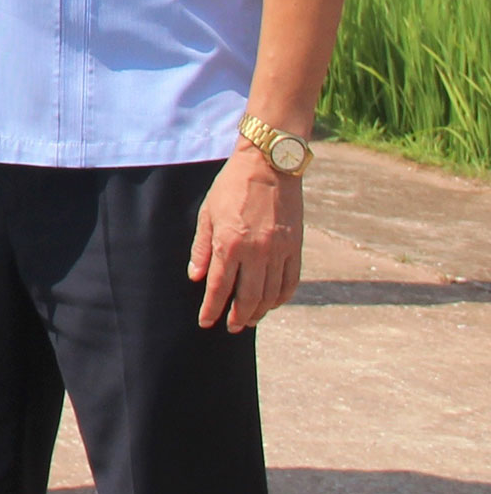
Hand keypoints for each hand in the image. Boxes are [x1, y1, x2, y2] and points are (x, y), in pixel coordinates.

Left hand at [191, 143, 303, 330]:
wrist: (269, 165)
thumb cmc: (232, 187)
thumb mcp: (207, 214)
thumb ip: (202, 248)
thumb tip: (197, 277)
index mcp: (229, 243)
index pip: (220, 287)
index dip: (212, 309)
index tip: (206, 322)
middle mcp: (256, 251)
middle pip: (248, 297)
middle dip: (237, 317)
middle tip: (231, 327)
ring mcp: (279, 250)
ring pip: (271, 294)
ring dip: (260, 311)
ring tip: (250, 319)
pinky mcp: (296, 246)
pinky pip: (291, 281)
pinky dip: (282, 297)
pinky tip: (273, 303)